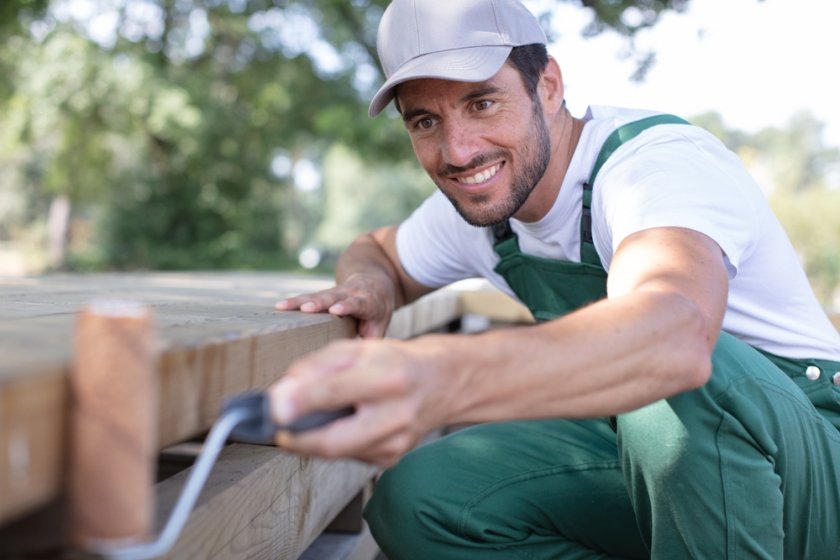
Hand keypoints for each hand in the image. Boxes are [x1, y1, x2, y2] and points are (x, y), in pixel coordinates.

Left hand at [267, 337, 450, 466]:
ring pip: (337, 452)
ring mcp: (395, 442)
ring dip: (311, 439)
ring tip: (304, 420)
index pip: (335, 392)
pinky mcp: (391, 459)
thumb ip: (319, 365)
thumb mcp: (358, 349)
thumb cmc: (394, 361)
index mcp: (388, 377)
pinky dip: (333, 442)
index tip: (273, 407)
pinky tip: (337, 426)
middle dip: (298, 440)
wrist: (440, 383)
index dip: (300, 401)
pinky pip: (348, 455)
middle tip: (276, 431)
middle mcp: (395, 414)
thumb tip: (282, 391)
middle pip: (335, 441)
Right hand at [275, 273, 396, 338]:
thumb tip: (363, 362)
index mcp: (368, 301)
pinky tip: (279, 306)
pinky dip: (294, 302)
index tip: (335, 309)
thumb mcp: (382, 322)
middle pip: (333, 297)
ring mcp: (335, 292)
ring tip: (283, 306)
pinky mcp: (323, 293)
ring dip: (300, 301)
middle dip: (319, 303)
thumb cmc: (377, 308)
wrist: (373, 279)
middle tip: (306, 308)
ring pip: (317, 295)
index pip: (357, 303)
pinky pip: (308, 297)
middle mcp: (350, 293)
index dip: (347, 306)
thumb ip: (372, 340)